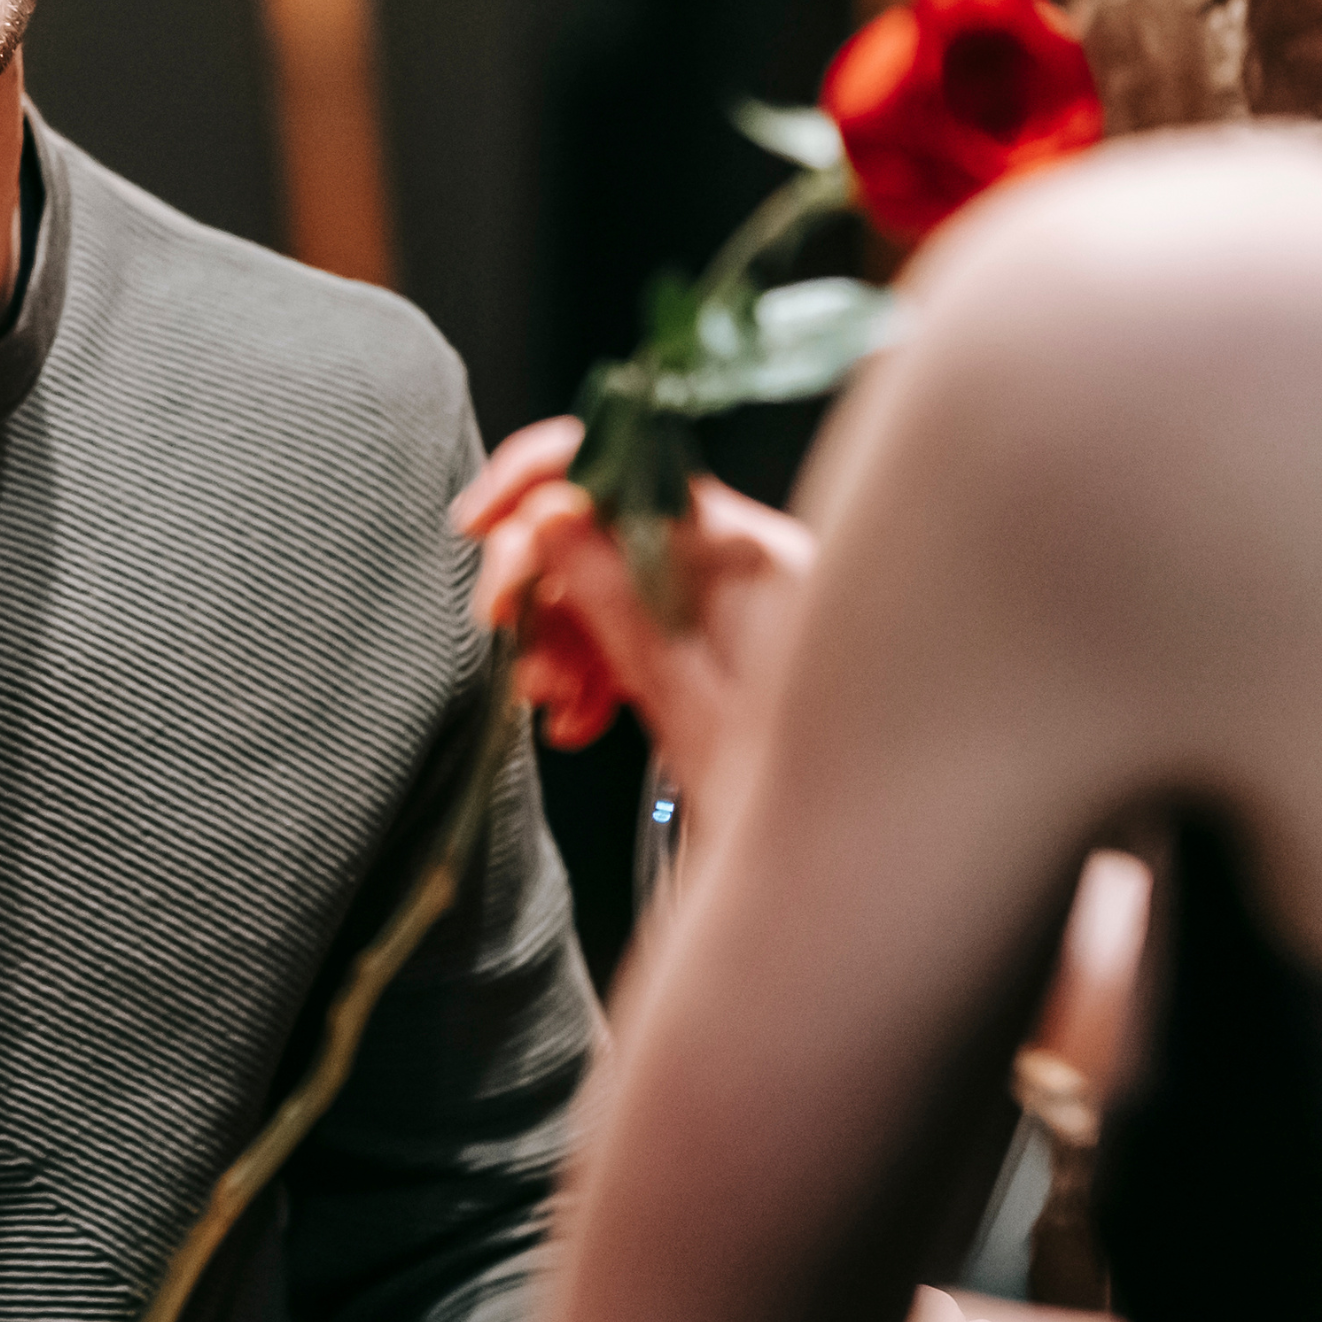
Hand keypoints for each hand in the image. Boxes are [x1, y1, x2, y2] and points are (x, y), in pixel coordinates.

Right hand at [449, 416, 817, 801]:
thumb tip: (549, 515)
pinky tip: (580, 715)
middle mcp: (738, 561)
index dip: (541, 480)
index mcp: (747, 556)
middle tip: (502, 630)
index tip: (480, 520)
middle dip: (538, 577)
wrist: (841, 853)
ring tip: (552, 700)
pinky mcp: (707, 637)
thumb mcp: (683, 698)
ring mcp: (723, 598)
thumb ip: (616, 601)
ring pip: (603, 578)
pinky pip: (627, 622)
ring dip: (557, 635)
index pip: (630, 468)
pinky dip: (588, 663)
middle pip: (603, 521)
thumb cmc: (784, 790)